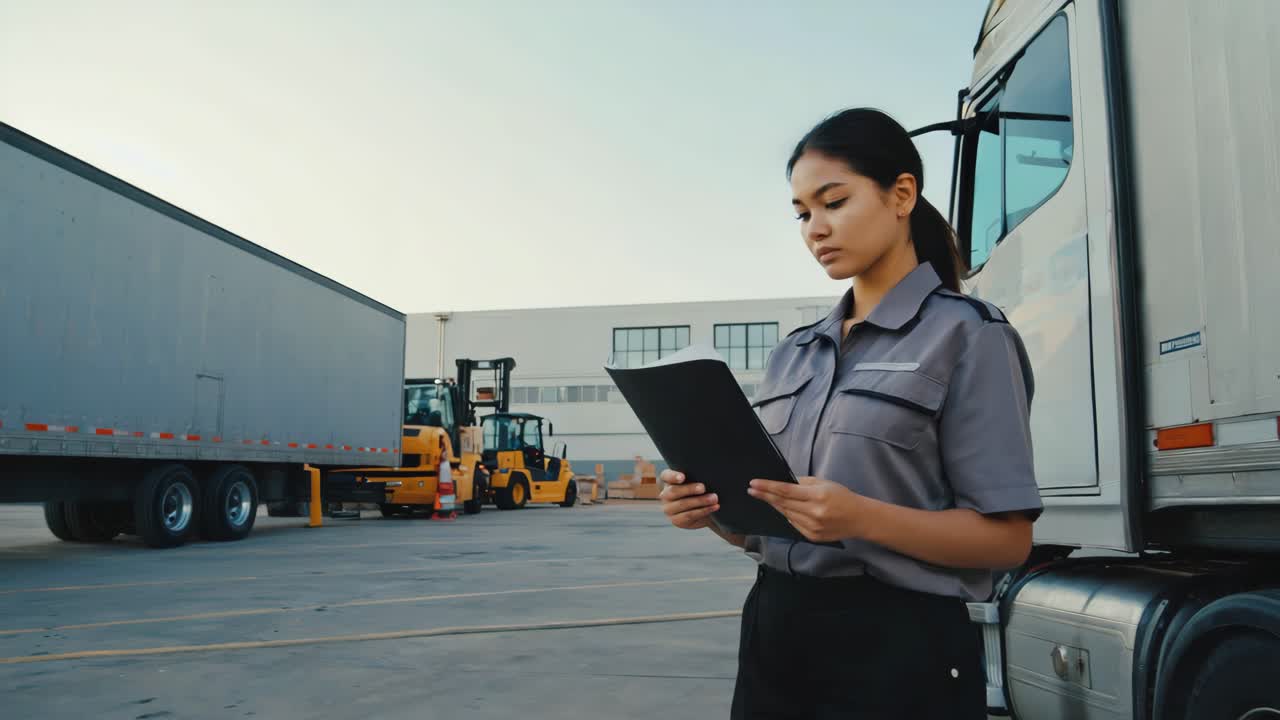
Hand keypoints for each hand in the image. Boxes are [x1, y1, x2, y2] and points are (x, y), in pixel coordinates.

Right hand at [659, 469, 719, 529]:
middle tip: (703, 488)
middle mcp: (665, 494)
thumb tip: (709, 474)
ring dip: (700, 501)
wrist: (704, 511)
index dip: (673, 476)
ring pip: (682, 504)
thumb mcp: (697, 482)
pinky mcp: (676, 520)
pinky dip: (703, 511)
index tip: (682, 477)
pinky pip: (689, 515)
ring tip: (714, 498)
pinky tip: (713, 507)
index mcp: (668, 481)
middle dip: (690, 489)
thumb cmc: (700, 491)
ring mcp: (668, 509)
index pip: (666, 475)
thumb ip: (697, 477)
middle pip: (674, 491)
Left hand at [747, 476, 864, 543]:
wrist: (860, 518)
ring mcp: (813, 527)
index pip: (786, 491)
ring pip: (786, 514)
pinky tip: (784, 509)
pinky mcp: (812, 537)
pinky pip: (793, 524)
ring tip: (765, 497)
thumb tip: (783, 482)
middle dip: (765, 496)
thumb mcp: (824, 483)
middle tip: (752, 490)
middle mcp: (814, 513)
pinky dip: (787, 515)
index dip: (768, 487)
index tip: (754, 484)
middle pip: (782, 503)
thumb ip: (802, 483)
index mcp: (818, 496)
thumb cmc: (842, 497)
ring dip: (775, 505)